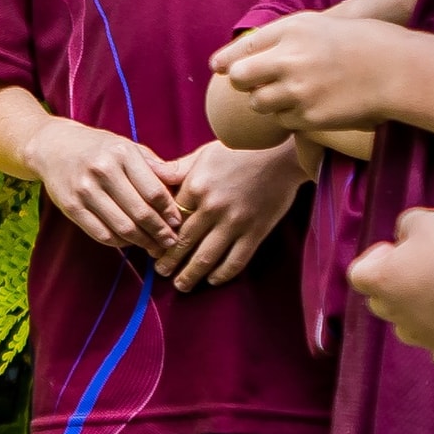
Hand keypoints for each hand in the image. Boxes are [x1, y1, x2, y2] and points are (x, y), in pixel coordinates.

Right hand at [25, 117, 181, 253]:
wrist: (54, 147)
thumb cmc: (99, 148)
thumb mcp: (127, 147)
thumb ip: (154, 166)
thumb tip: (181, 185)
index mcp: (122, 154)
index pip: (154, 191)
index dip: (170, 212)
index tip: (179, 223)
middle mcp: (102, 171)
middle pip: (140, 212)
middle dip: (160, 232)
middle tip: (172, 242)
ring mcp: (84, 190)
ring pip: (122, 227)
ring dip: (143, 242)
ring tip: (155, 247)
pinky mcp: (71, 207)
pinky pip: (101, 234)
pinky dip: (120, 242)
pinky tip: (130, 242)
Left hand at [153, 140, 308, 290]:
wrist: (282, 152)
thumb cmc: (240, 149)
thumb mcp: (204, 154)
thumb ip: (178, 169)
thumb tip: (151, 173)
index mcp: (196, 186)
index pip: (170, 219)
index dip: (159, 235)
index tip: (152, 246)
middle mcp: (212, 207)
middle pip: (183, 242)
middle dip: (169, 261)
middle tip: (160, 272)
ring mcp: (235, 222)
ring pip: (206, 257)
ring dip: (190, 275)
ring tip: (181, 285)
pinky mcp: (256, 231)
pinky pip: (236, 260)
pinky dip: (222, 274)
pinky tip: (213, 279)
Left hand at [211, 12, 413, 133]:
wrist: (396, 70)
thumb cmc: (360, 43)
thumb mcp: (318, 25)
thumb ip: (281, 37)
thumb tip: (243, 56)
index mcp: (291, 31)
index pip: (243, 48)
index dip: (226, 60)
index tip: (218, 67)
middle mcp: (289, 60)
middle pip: (239, 78)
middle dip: (243, 81)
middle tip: (255, 83)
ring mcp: (298, 91)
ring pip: (259, 103)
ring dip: (267, 101)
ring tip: (291, 93)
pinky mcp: (309, 118)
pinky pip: (284, 120)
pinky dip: (291, 116)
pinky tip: (313, 105)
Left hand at [349, 207, 433, 367]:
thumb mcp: (423, 219)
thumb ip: (405, 227)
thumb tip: (404, 237)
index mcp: (381, 281)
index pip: (358, 274)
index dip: (374, 260)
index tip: (395, 250)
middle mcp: (395, 314)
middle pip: (379, 304)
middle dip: (392, 287)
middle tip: (420, 270)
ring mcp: (421, 336)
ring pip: (405, 331)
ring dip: (414, 316)